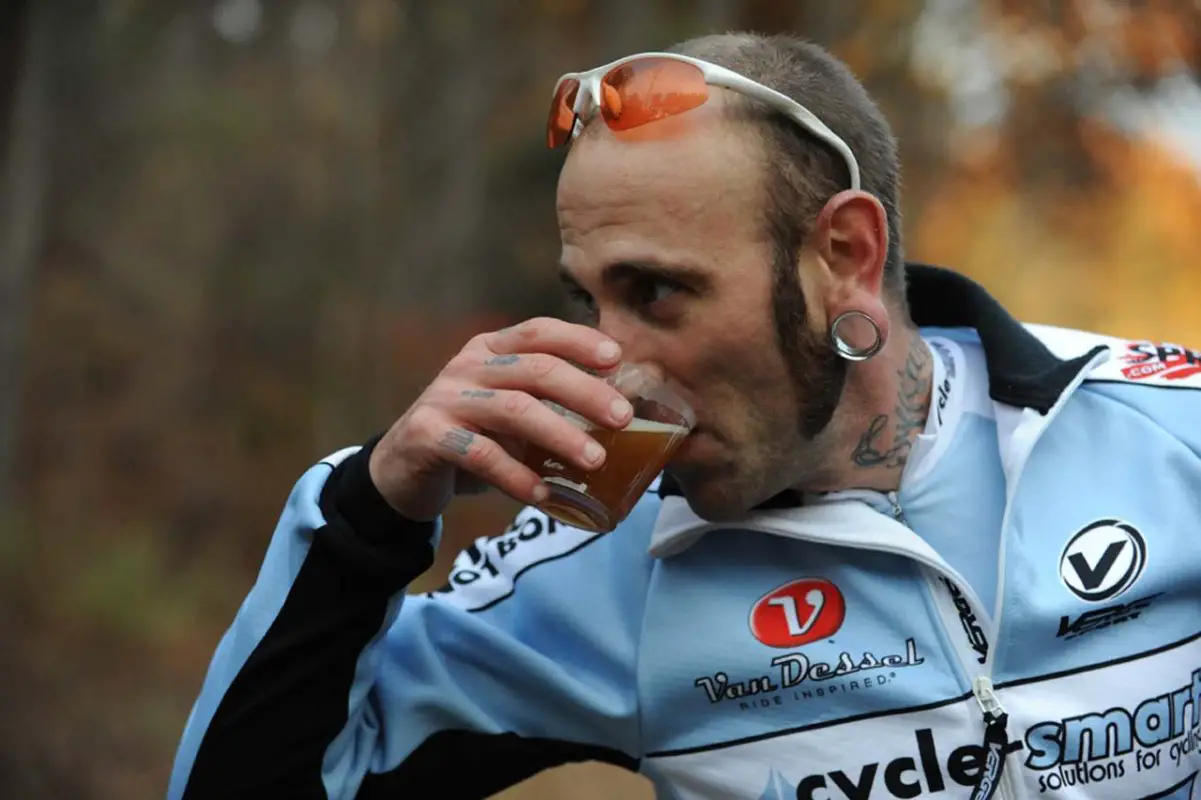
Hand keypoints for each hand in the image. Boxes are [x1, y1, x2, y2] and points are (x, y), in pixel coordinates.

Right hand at [368, 318, 634, 520]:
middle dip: (585, 392)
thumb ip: (547, 403)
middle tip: (623, 418)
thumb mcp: (507, 409)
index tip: (616, 357)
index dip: (578, 340)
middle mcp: (468, 366)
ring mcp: (446, 399)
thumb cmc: (471, 436)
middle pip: (536, 369)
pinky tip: (544, 493)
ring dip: (560, 435)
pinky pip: (482, 455)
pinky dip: (517, 476)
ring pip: (514, 409)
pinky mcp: (428, 436)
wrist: (401, 468)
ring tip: (595, 461)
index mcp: (491, 349)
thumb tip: (619, 414)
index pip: (539, 332)